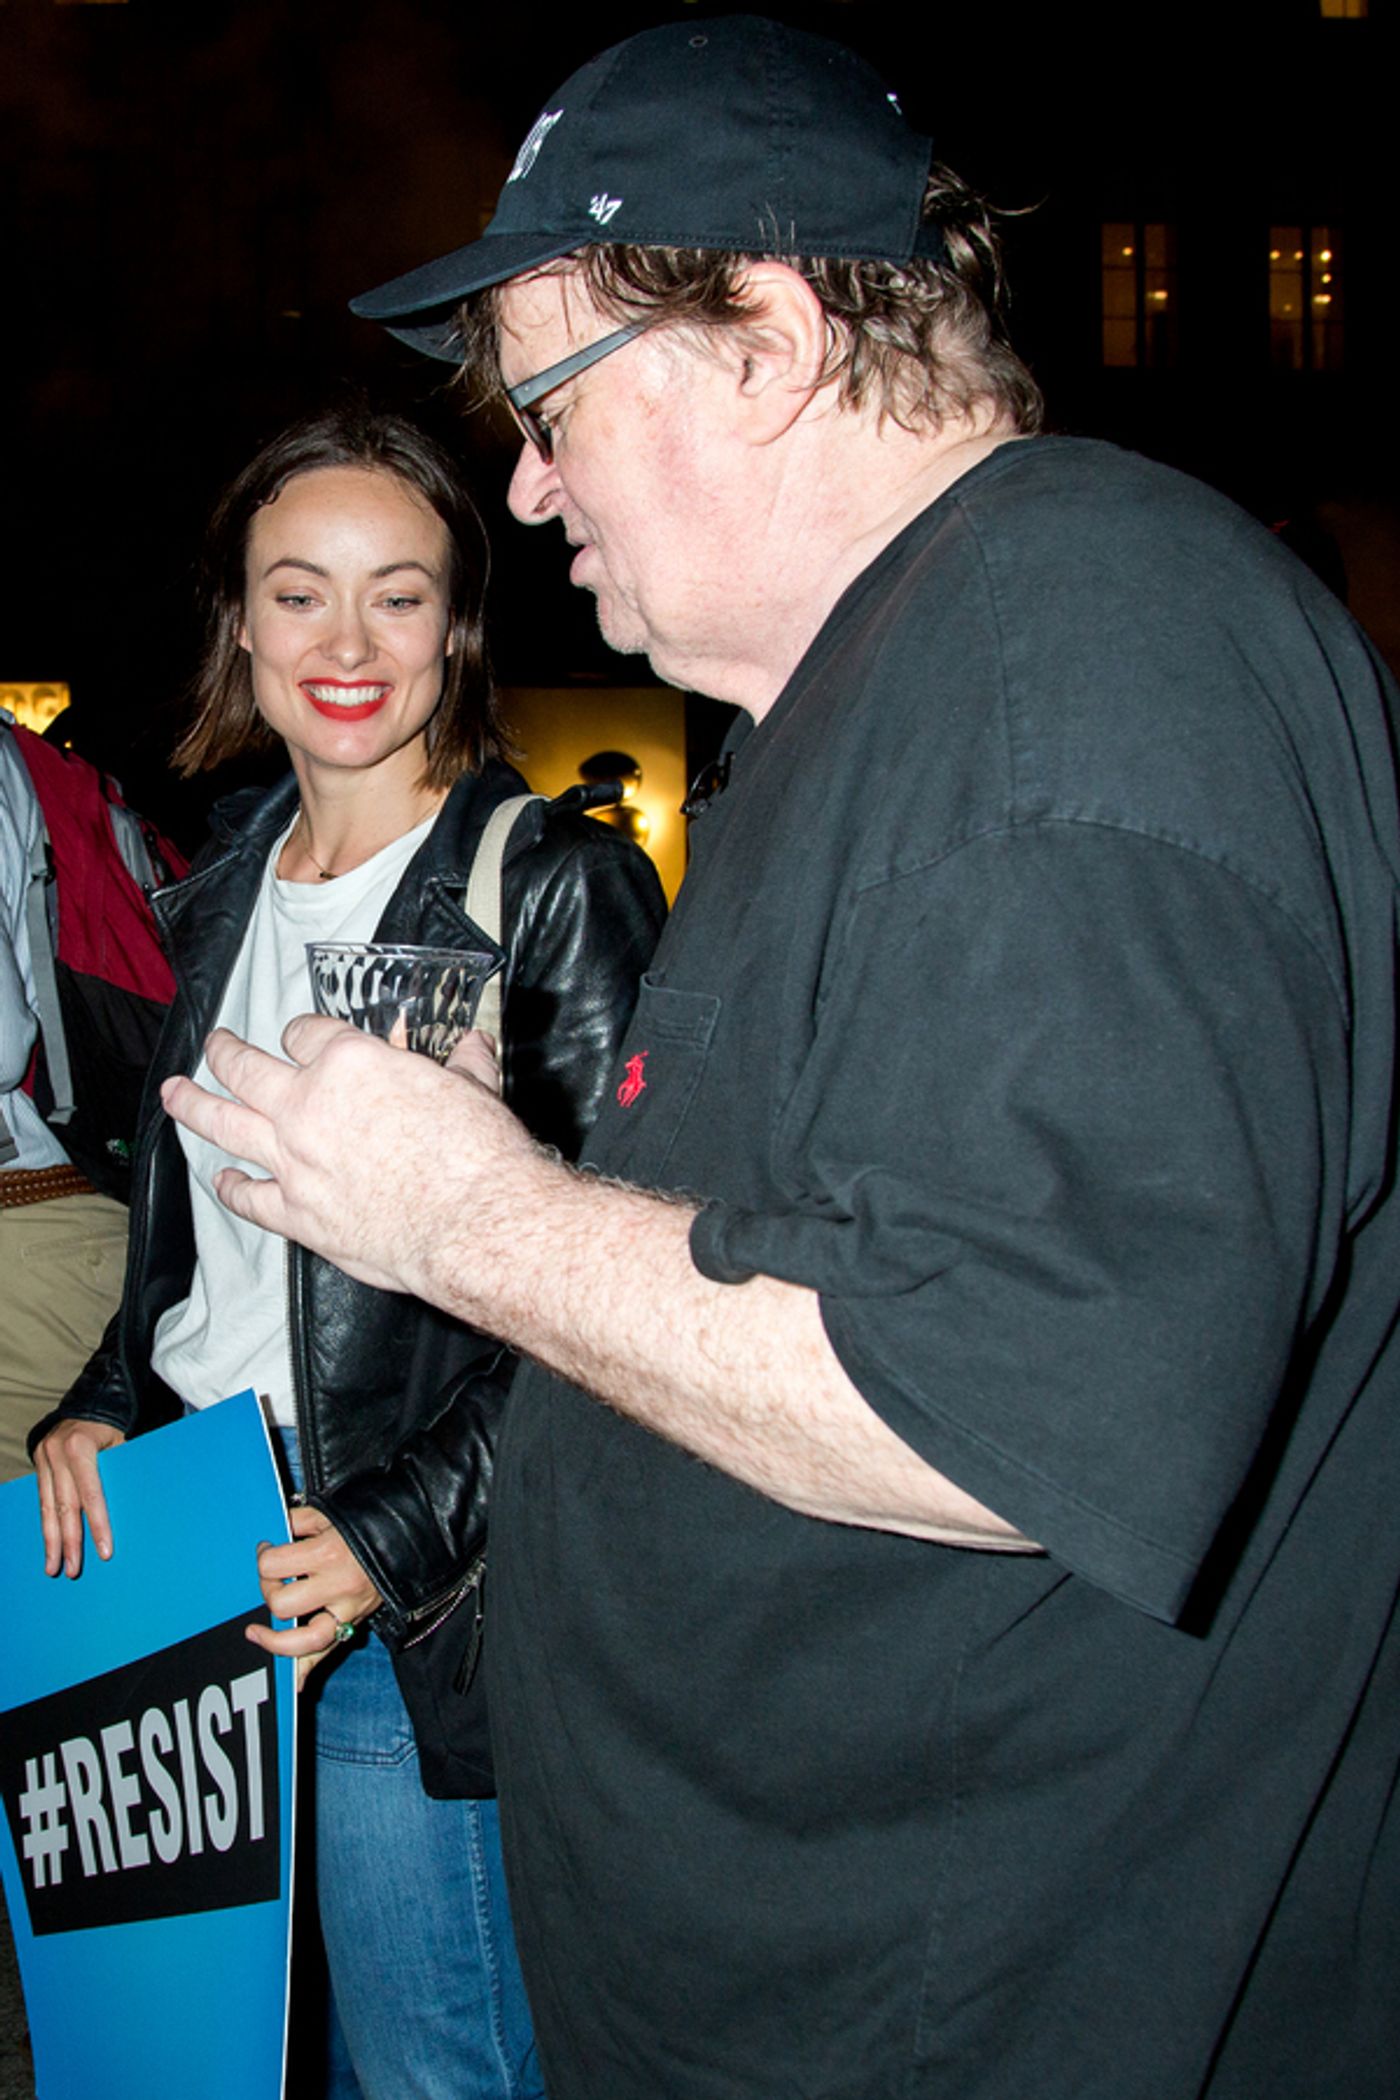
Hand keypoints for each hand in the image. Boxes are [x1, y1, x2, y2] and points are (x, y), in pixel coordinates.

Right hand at [35, 1419, 125, 1577]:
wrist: (91, 1401)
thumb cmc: (114, 1427)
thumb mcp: (122, 1444)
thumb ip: (120, 1473)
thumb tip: (135, 1511)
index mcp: (81, 1447)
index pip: (91, 1495)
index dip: (97, 1525)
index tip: (104, 1552)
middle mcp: (58, 1453)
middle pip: (65, 1506)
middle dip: (69, 1541)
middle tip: (73, 1570)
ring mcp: (45, 1457)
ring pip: (48, 1507)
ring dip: (51, 1540)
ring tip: (54, 1567)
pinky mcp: (38, 1462)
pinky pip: (42, 1499)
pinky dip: (46, 1523)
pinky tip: (48, 1544)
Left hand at [160, 1016, 530, 1302]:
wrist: (471, 1223)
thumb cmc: (476, 1155)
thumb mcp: (476, 1091)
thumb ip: (466, 1066)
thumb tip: (474, 1048)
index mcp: (350, 1063)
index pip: (308, 1032)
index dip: (304, 1033)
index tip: (305, 1038)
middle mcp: (308, 1105)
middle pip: (245, 1068)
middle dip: (223, 1052)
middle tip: (214, 1045)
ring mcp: (294, 1161)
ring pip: (224, 1124)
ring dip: (193, 1106)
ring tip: (175, 1094)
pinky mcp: (297, 1214)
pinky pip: (248, 1197)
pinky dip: (230, 1189)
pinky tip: (222, 1182)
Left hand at [247, 1505, 383, 1689]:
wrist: (409, 1539)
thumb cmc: (367, 1525)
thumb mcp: (330, 1515)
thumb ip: (297, 1521)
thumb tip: (272, 1532)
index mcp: (327, 1553)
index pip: (274, 1565)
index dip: (264, 1557)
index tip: (268, 1550)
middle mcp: (337, 1586)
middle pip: (282, 1604)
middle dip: (268, 1590)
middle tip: (274, 1579)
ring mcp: (348, 1610)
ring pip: (304, 1641)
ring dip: (275, 1640)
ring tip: (258, 1632)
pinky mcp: (355, 1623)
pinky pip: (328, 1653)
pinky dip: (307, 1669)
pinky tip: (292, 1681)